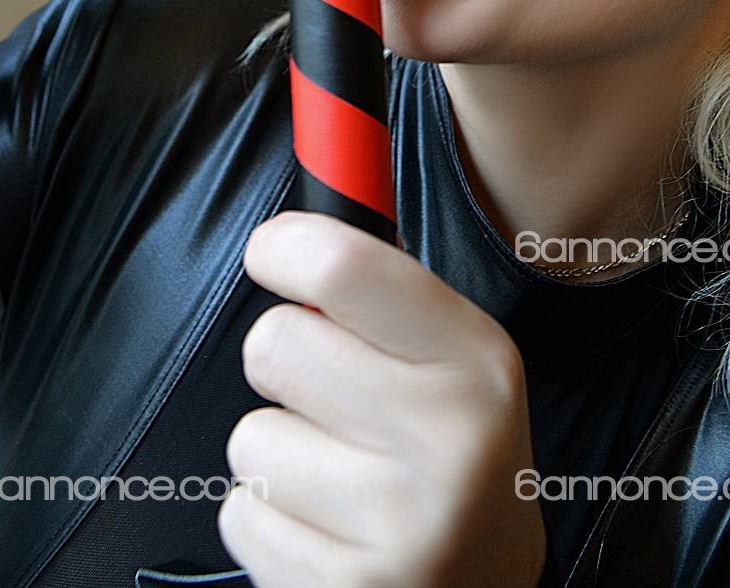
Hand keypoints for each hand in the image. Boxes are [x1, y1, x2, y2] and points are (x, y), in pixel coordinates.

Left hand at [219, 211, 546, 587]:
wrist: (488, 586)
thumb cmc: (454, 448)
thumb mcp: (454, 353)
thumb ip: (381, 287)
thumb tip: (311, 181)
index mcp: (475, 362)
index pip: (343, 268)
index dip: (284, 246)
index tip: (274, 252)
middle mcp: (445, 442)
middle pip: (274, 346)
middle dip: (283, 360)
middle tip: (327, 387)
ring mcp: (396, 528)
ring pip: (250, 437)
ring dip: (279, 450)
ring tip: (340, 471)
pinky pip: (241, 514)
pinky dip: (269, 518)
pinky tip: (328, 525)